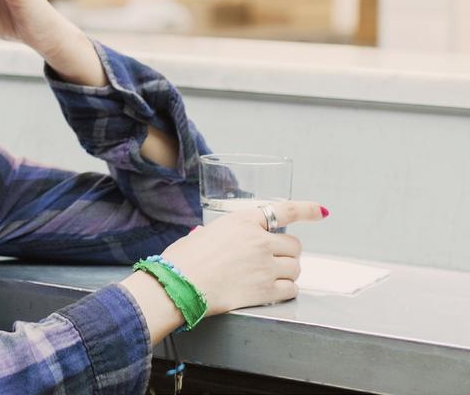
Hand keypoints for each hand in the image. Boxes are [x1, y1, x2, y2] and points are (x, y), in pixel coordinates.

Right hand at [157, 201, 324, 315]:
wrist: (180, 284)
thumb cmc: (184, 259)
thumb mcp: (205, 233)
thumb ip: (224, 235)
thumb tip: (223, 242)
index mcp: (242, 221)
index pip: (284, 210)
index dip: (306, 210)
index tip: (320, 211)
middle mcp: (259, 241)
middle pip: (294, 245)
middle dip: (287, 252)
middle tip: (273, 259)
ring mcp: (265, 266)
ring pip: (295, 268)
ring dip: (287, 271)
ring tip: (269, 276)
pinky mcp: (266, 290)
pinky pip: (291, 289)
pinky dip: (285, 290)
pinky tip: (271, 289)